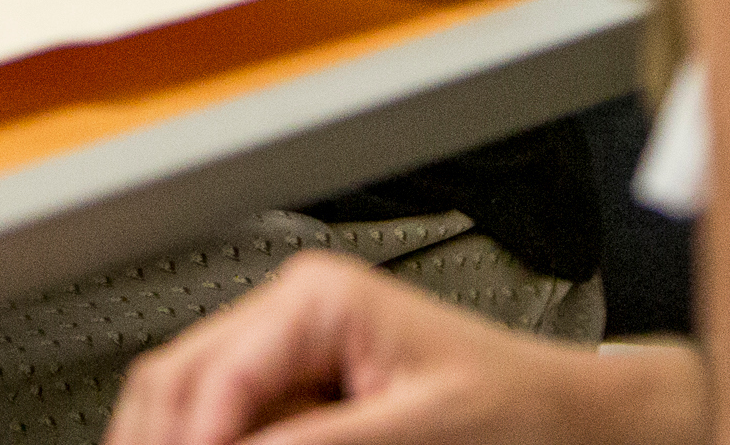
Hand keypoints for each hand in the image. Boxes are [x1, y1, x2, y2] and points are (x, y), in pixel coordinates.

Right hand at [107, 252, 700, 444]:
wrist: (571, 422)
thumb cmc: (520, 412)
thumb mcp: (421, 431)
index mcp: (315, 299)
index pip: (211, 379)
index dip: (188, 441)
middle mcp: (289, 316)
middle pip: (175, 383)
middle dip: (158, 436)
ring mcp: (286, 356)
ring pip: (185, 403)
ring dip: (172, 437)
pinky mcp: (298, 397)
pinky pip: (227, 424)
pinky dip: (212, 441)